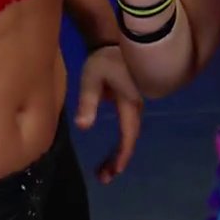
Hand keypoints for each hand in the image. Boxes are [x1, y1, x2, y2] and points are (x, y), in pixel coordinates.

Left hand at [75, 45, 142, 183]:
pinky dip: (120, 143)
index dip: (122, 155)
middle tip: (104, 177)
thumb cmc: (104, 59)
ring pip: (129, 135)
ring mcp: (133, 105)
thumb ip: (88, 100)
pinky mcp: (128, 103)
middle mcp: (135, 107)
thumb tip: (84, 126)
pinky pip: (127, 128)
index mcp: (129, 103)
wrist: (111, 41)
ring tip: (105, 170)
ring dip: (120, 153)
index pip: (127, 134)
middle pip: (130, 139)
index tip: (113, 172)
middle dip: (119, 160)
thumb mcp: (92, 78)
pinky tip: (112, 152)